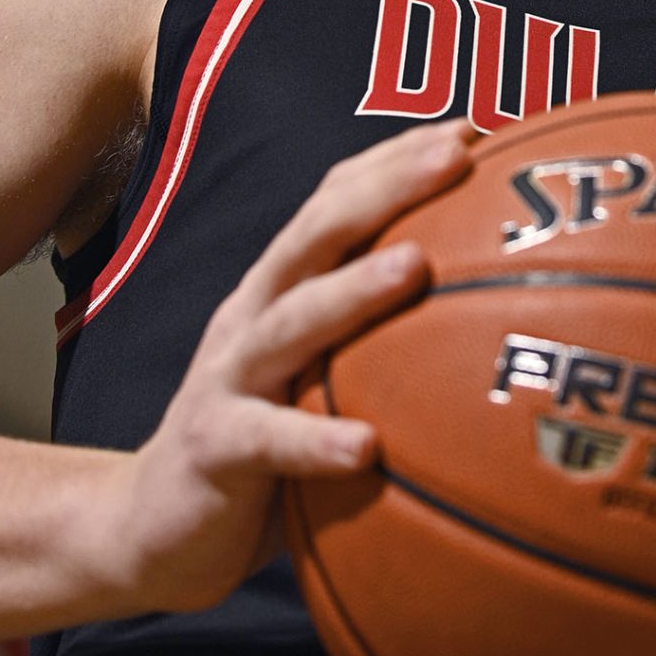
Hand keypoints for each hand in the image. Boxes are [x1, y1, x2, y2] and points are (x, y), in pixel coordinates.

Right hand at [97, 121, 470, 617]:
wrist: (154, 526)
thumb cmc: (269, 445)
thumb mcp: (324, 376)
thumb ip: (385, 342)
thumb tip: (502, 324)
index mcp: (284, 289)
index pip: (337, 201)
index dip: (396, 159)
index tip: (471, 130)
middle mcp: (255, 314)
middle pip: (316, 233)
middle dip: (386, 187)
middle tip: (455, 158)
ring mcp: (230, 378)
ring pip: (292, 321)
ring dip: (354, 290)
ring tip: (415, 266)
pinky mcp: (215, 449)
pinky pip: (267, 441)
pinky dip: (315, 441)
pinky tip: (366, 447)